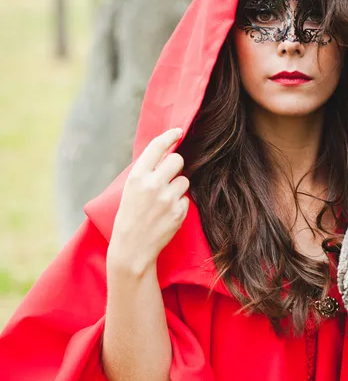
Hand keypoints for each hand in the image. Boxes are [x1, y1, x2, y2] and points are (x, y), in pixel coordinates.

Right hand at [107, 128, 189, 279]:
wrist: (132, 249)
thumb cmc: (128, 218)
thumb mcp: (129, 190)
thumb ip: (146, 173)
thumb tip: (164, 155)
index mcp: (137, 176)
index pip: (157, 147)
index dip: (170, 136)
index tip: (179, 131)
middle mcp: (153, 184)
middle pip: (177, 160)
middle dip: (176, 166)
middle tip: (168, 177)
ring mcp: (167, 198)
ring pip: (184, 181)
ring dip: (178, 188)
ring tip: (163, 202)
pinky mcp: (178, 212)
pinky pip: (186, 199)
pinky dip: (179, 205)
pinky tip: (166, 215)